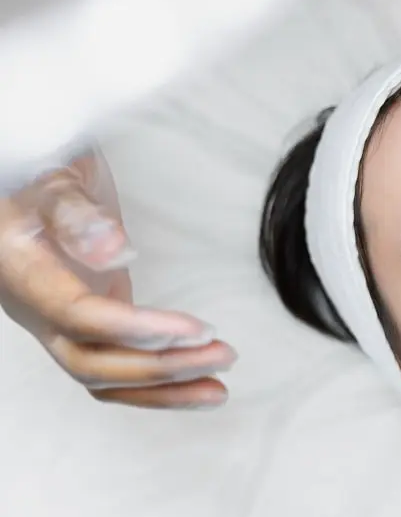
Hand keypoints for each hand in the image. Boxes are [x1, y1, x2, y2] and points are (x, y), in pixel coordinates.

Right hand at [0, 150, 235, 409]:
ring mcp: (55, 320)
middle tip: (222, 355)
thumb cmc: (38, 168)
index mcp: (22, 274)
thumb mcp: (51, 173)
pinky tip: (195, 384)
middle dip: (160, 367)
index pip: (81, 317)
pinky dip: (152, 383)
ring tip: (219, 387)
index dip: (139, 329)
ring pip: (101, 376)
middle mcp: (34, 309)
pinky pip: (111, 365)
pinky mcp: (83, 322)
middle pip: (92, 362)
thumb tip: (114, 252)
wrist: (21, 178)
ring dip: (162, 387)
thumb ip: (75, 211)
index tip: (199, 329)